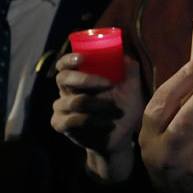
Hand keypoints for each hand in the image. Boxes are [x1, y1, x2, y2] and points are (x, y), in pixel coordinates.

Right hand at [51, 53, 143, 180]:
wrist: (121, 137)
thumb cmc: (124, 109)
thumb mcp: (131, 89)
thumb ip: (129, 71)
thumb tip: (125, 55)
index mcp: (80, 78)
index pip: (65, 64)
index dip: (69, 59)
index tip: (82, 58)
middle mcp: (67, 90)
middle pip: (63, 78)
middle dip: (86, 79)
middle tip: (108, 84)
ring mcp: (62, 107)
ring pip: (75, 101)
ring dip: (101, 106)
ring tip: (117, 112)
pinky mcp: (61, 124)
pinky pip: (73, 119)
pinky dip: (95, 121)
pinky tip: (108, 125)